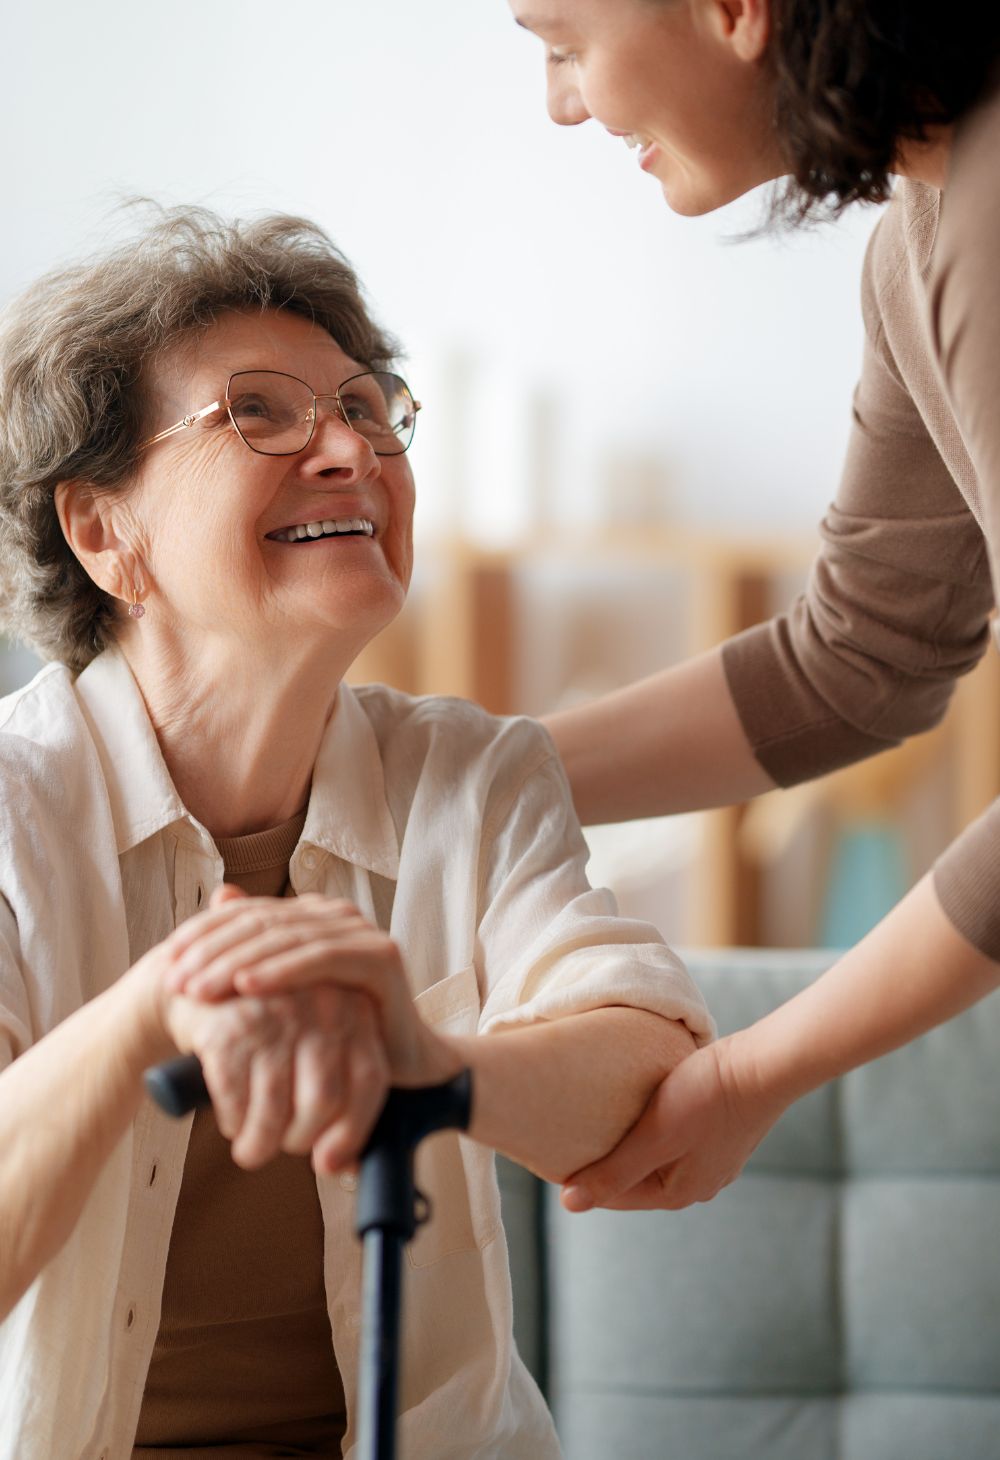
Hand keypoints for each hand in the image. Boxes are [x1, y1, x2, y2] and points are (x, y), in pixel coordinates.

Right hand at [164, 978, 388, 1172]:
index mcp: (354, 1009)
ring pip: (275, 1111)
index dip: (353, 1132)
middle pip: (324, 1100)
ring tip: (252, 1150)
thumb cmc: (270, 1025)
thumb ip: (343, 1094)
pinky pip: (234, 1103)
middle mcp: (321, 1004)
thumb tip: (350, 1168)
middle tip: (286, 1147)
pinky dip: (233, 1124)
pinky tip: (232, 1120)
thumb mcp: (316, 1042)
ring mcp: (274, 1013)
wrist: (201, 980)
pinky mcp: (228, 1028)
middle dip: (300, 1140)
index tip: (329, 1163)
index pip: (370, 1080)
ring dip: (260, 1146)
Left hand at [165, 888, 462, 1090]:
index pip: (246, 914)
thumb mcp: (281, 999)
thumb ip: (253, 954)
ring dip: (236, 962)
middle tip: (176, 983)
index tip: (166, 967)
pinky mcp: (382, 957)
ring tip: (199, 989)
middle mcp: (335, 916)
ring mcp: (360, 933)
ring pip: (286, 938)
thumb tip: (219, 897)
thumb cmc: (333, 1038)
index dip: (202, 936)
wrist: (399, 1068)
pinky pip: (323, 958)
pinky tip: (247, 986)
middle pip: (261, 923)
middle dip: (212, 952)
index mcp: (308, 916)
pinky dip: (282, 970)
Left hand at [560, 1033, 787, 1211]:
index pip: (613, 1194)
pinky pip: (674, 1137)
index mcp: (677, 1193)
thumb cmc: (708, 1097)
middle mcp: (697, 1183)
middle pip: (634, 1177)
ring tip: (602, 1114)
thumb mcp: (655, 1135)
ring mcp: (711, 1160)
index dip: (582, 1174)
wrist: (763, 1066)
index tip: (553, 1149)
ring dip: (630, 1139)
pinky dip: (653, 1126)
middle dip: (606, 1157)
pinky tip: (642, 1105)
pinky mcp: (719, 1133)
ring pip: (654, 1155)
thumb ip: (614, 1172)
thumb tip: (569, 1204)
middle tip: (573, 1129)